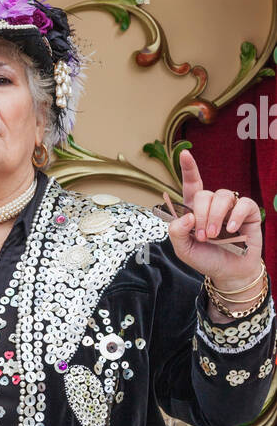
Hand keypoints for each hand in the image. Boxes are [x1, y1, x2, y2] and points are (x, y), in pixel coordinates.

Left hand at [166, 149, 263, 295]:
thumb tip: (186, 215)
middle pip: (204, 194)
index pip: (191, 185)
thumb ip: (177, 232)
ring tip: (215, 235)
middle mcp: (212, 205)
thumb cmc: (206, 258)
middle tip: (203, 236)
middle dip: (201, 215)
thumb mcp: (183, 250)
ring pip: (222, 196)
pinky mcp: (248, 212)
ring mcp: (231, 207)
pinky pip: (242, 203)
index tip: (183, 153)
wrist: (228, 272)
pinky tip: (231, 230)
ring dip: (215, 216)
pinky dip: (235, 216)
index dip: (188, 168)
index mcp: (194, 209)